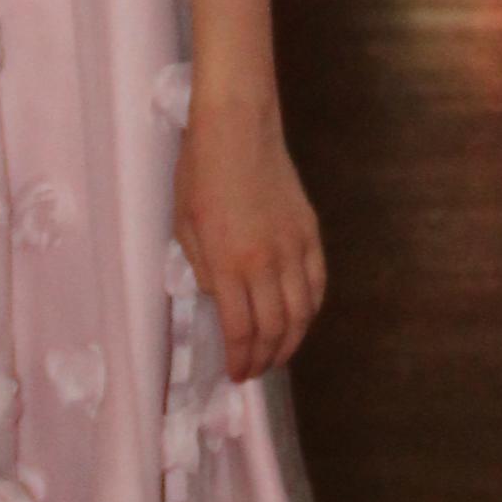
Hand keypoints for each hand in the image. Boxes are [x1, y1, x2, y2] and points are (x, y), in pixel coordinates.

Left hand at [175, 101, 324, 381]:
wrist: (237, 127)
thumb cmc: (199, 172)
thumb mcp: (184, 226)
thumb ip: (202, 270)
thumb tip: (219, 299)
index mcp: (228, 263)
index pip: (240, 330)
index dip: (240, 360)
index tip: (236, 375)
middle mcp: (265, 262)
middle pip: (273, 329)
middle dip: (264, 359)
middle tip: (255, 371)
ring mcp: (293, 247)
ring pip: (302, 313)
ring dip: (291, 342)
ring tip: (277, 355)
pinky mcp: (310, 232)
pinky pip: (317, 283)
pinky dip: (311, 309)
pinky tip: (300, 319)